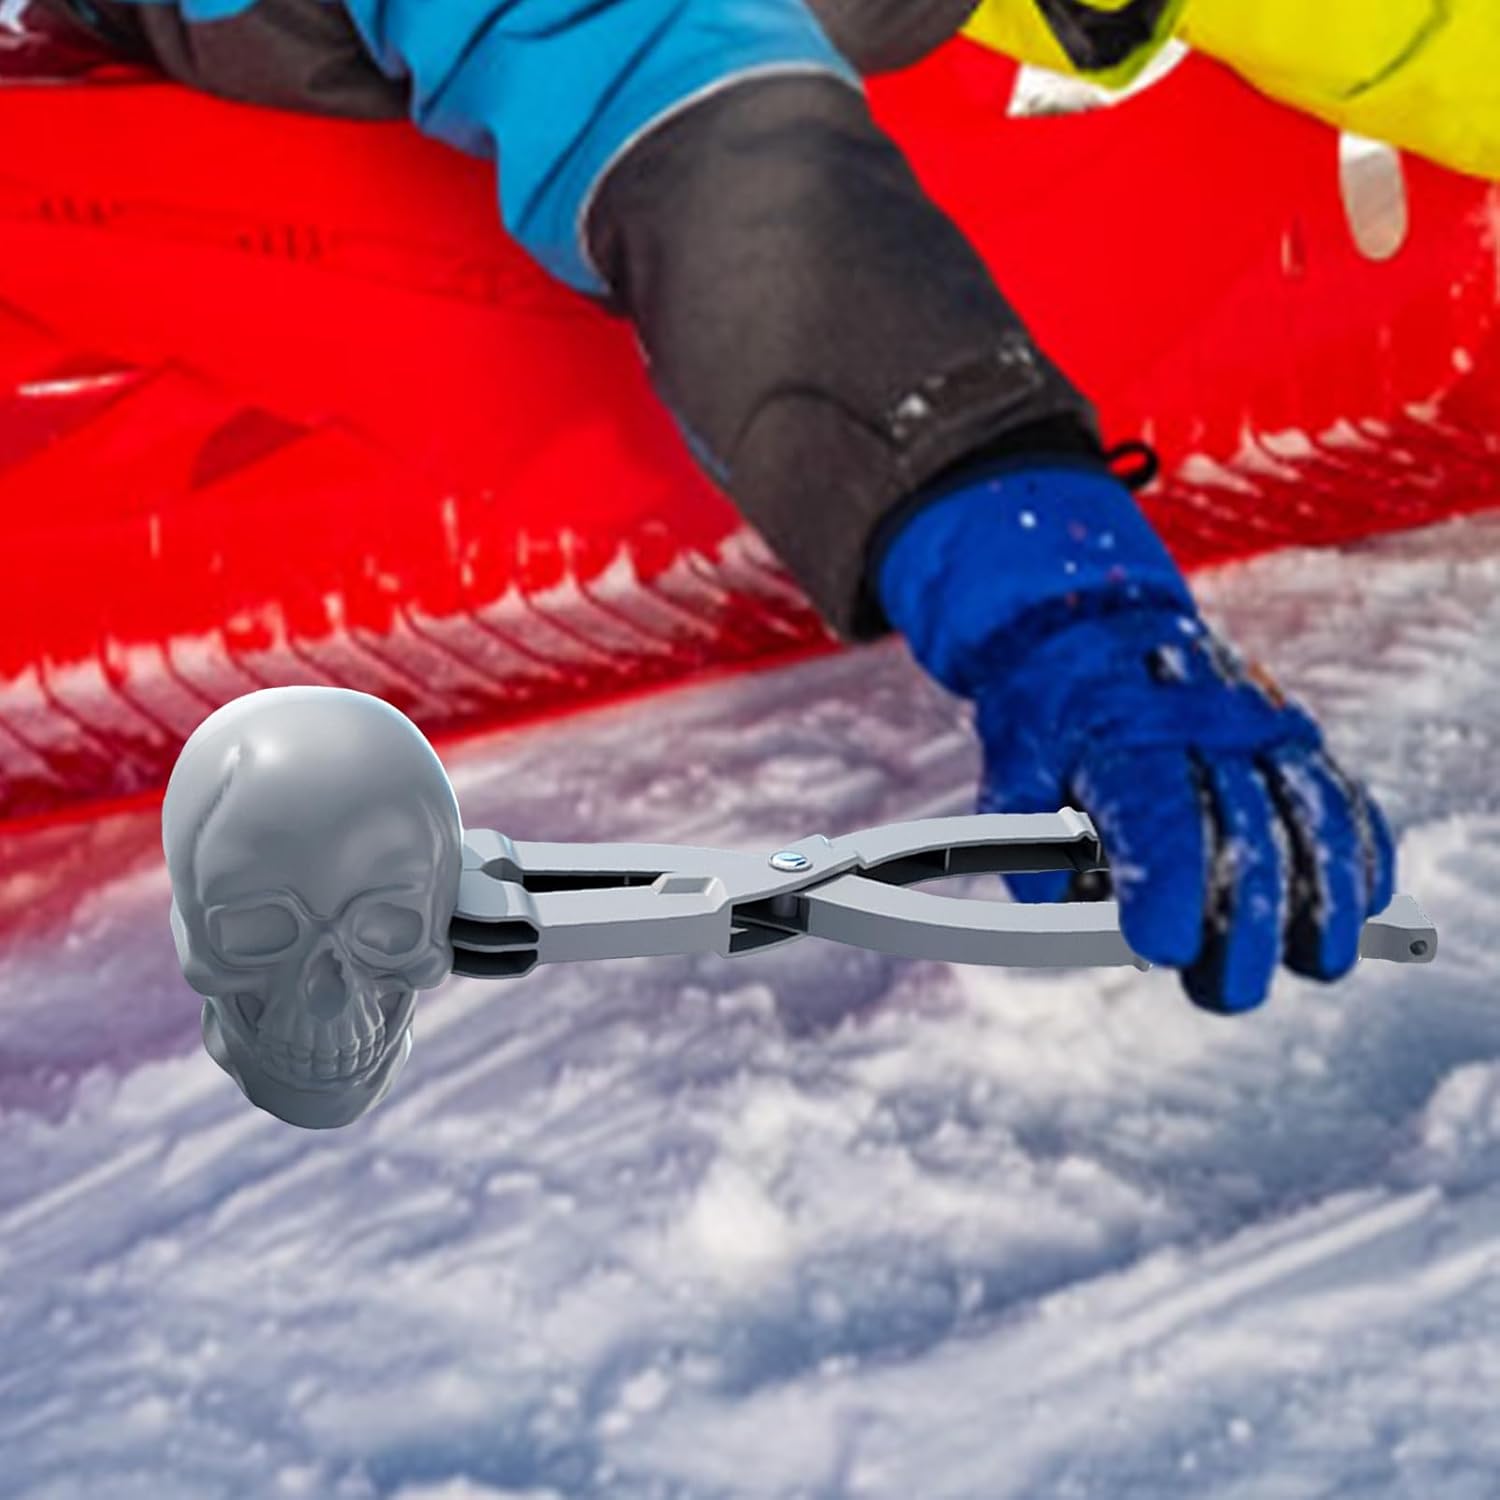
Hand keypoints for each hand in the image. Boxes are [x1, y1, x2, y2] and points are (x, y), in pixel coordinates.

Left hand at [872, 454, 1395, 1013]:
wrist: (1088, 629)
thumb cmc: (1044, 723)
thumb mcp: (1010, 777)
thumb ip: (1035, 855)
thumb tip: (1076, 920)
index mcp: (1114, 733)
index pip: (1157, 815)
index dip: (1168, 887)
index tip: (1163, 947)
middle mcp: (1195, 722)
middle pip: (1244, 829)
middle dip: (1244, 926)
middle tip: (1226, 991)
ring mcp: (1252, 722)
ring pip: (1312, 812)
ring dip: (1328, 897)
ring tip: (1320, 962)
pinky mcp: (1290, 733)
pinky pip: (1341, 793)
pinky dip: (1360, 849)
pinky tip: (1361, 904)